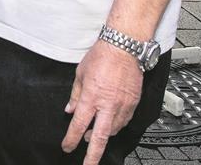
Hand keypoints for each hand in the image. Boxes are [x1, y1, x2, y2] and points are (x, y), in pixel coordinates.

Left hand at [61, 40, 142, 164]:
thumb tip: (70, 109)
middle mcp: (108, 104)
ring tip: (95, 137)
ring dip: (103, 136)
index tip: (66, 146)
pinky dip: (116, 125)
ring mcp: (123, 105)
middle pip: (100, 137)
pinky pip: (124, 121)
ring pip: (114, 130)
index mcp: (91, 97)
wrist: (124, 47)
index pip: (79, 124)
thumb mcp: (80, 74)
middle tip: (87, 164)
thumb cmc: (102, 56)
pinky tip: (110, 124)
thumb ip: (75, 95)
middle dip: (93, 154)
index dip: (71, 138)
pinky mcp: (133, 103)